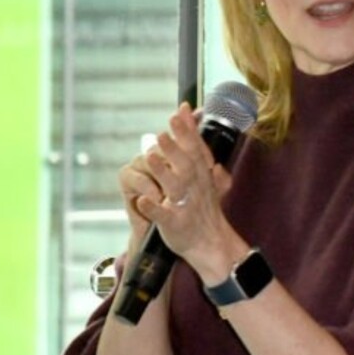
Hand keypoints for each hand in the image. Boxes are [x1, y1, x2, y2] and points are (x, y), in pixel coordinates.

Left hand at [125, 104, 237, 270]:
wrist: (210, 243)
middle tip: (162, 132)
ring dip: (163, 172)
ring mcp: (185, 206)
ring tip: (149, 157)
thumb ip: (195, 142)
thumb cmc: (202, 205)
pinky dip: (154, 209)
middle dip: (174, 148)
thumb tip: (191, 112)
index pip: (195, 149)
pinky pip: (164, 216)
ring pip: (174, 187)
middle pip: (185, 165)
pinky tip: (143, 200)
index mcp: (201, 175)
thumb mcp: (204, 173)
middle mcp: (195, 188)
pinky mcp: (175, 224)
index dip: (188, 131)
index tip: (180, 111)